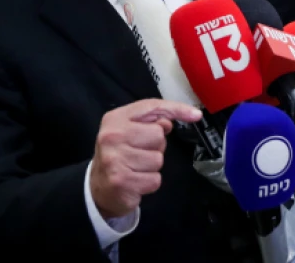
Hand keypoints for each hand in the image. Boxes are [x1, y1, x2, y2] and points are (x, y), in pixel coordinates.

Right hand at [90, 99, 201, 218]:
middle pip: (158, 136)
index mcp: (115, 118)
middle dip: (156, 146)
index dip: (177, 109)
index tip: (196, 115)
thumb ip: (153, 119)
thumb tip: (182, 117)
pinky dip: (149, 182)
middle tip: (139, 152)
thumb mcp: (131, 129)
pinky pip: (155, 179)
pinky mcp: (121, 182)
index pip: (152, 107)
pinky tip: (135, 180)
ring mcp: (114, 159)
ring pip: (158, 159)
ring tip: (136, 167)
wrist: (98, 187)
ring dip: (152, 166)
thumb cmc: (120, 153)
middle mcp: (111, 136)